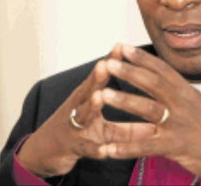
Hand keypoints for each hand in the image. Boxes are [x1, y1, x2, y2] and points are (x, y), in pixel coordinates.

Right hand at [17, 45, 155, 176]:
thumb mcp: (104, 129)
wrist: (45, 153)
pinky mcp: (74, 147)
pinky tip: (104, 150)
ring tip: (99, 96)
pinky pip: (86, 148)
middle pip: (88, 90)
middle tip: (105, 63)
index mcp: (87, 98)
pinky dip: (95, 149)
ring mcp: (74, 127)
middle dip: (97, 77)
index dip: (110, 62)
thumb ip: (128, 128)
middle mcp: (79, 108)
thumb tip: (155, 126)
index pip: (100, 77)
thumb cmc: (78, 133)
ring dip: (91, 105)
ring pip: (83, 114)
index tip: (120, 46)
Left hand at [101, 45, 200, 182]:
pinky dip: (126, 148)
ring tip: (102, 94)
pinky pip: (147, 146)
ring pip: (148, 109)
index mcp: (187, 92)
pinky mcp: (177, 146)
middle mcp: (183, 103)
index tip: (123, 47)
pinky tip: (108, 148)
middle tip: (108, 62)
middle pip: (153, 83)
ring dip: (124, 101)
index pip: (162, 69)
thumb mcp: (199, 104)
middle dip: (129, 72)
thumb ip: (179, 93)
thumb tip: (163, 81)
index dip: (142, 57)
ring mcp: (179, 124)